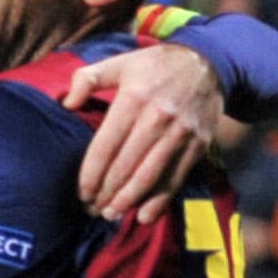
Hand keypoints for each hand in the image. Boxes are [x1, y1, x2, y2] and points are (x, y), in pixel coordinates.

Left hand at [67, 40, 222, 224]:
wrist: (210, 62)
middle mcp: (158, 117)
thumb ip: (87, 78)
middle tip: (91, 209)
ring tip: (111, 214)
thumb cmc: (156, 66)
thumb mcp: (120, 62)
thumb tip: (66, 104)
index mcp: (134, 97)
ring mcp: (181, 132)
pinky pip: (176, 178)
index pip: (106, 145)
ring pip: (149, 176)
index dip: (91, 173)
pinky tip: (143, 216)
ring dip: (128, 201)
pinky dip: (160, 201)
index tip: (82, 192)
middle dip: (106, 192)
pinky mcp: (198, 144)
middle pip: (126, 165)